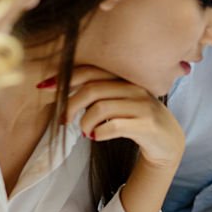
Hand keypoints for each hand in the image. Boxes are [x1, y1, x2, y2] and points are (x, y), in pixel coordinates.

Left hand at [48, 65, 184, 211]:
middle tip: (63, 120)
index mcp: (126, 78)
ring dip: (85, 122)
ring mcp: (143, 105)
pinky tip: (96, 136)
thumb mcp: (119, 100)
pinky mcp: (147, 125)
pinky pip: (114, 126)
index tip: (44, 88)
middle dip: (70, 105)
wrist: (167, 141)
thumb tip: (58, 86)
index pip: (91, 71)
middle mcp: (135, 87)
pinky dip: (98, 133)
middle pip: (93, 90)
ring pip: (101, 108)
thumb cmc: (136, 119)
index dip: (65, 78)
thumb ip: (97, 91)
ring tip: (85, 131)